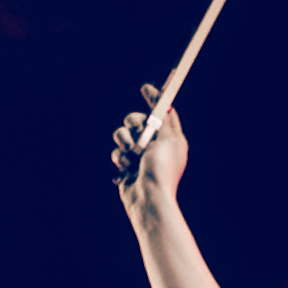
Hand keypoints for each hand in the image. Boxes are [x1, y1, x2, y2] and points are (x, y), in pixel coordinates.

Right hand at [112, 84, 186, 211]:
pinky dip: (121, 159)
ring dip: (125, 142)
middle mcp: (155, 146)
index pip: (162, 113)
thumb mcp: (168, 139)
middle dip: (134, 123)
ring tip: (130, 156)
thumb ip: (165, 118)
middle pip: (138, 121)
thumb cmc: (161, 170)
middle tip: (137, 130)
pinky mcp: (127, 166)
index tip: (145, 88)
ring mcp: (140, 156)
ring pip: (123, 135)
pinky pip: (117, 152)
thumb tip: (165, 102)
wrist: (148, 199)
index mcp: (170, 139)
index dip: (154, 100)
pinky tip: (127, 169)